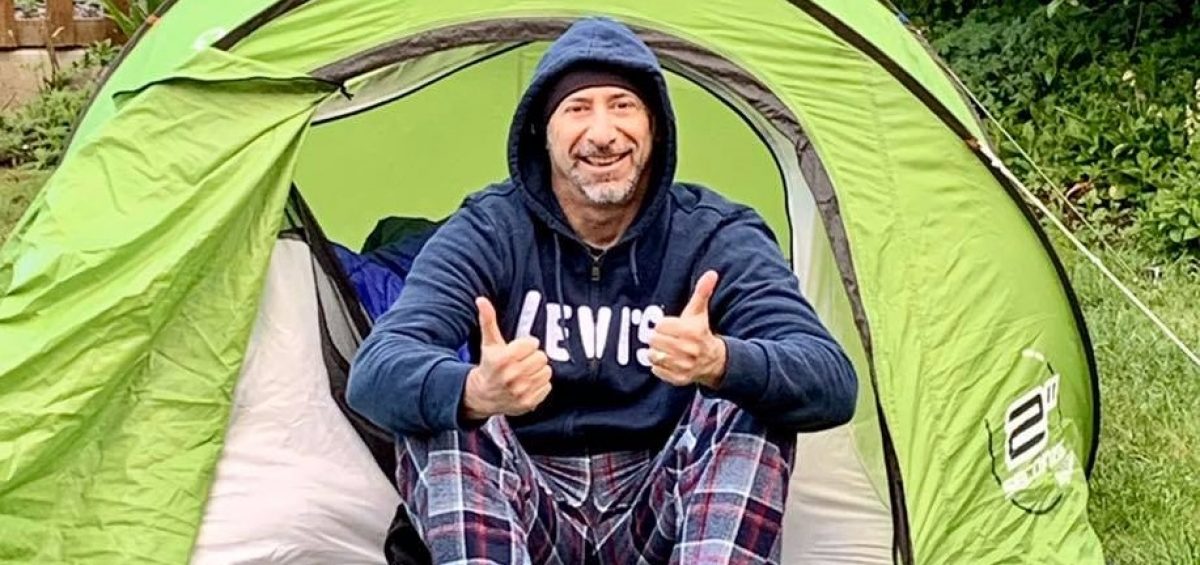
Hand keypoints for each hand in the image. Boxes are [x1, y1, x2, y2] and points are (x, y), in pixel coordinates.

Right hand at [462, 297, 552, 419]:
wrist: (482, 396)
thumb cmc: (489, 365)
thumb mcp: (488, 343)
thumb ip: (488, 320)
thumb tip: (481, 299)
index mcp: (502, 359)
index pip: (533, 344)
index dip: (526, 345)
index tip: (518, 350)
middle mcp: (511, 376)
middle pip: (541, 357)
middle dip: (532, 358)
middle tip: (522, 362)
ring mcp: (520, 391)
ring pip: (546, 371)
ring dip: (537, 371)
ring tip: (524, 373)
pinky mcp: (528, 403)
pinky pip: (547, 386)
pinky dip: (539, 385)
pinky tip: (527, 384)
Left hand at [648, 271, 726, 388]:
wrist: (714, 360)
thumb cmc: (701, 332)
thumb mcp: (700, 312)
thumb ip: (702, 292)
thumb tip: (711, 272)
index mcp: (691, 332)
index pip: (660, 326)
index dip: (662, 325)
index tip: (669, 327)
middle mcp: (688, 350)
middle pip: (654, 341)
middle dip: (657, 338)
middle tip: (665, 338)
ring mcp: (684, 366)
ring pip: (653, 356)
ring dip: (655, 352)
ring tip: (665, 349)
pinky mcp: (679, 379)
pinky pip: (656, 370)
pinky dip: (658, 366)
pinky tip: (667, 361)